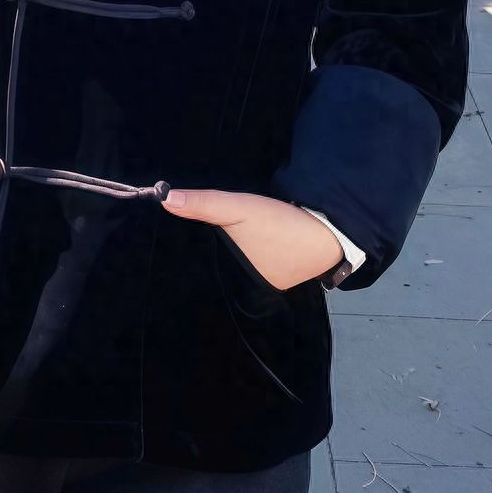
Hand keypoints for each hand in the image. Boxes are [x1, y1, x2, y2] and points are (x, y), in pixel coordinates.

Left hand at [160, 187, 342, 288]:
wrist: (328, 233)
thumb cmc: (279, 224)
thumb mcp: (238, 208)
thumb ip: (204, 204)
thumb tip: (164, 199)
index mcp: (236, 285)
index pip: (201, 275)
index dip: (184, 260)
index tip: (164, 245)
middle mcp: (248, 293)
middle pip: (216, 273)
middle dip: (200, 258)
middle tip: (177, 237)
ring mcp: (265, 287)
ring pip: (233, 270)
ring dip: (222, 257)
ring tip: (196, 239)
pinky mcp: (278, 277)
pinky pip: (250, 266)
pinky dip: (242, 255)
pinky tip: (232, 243)